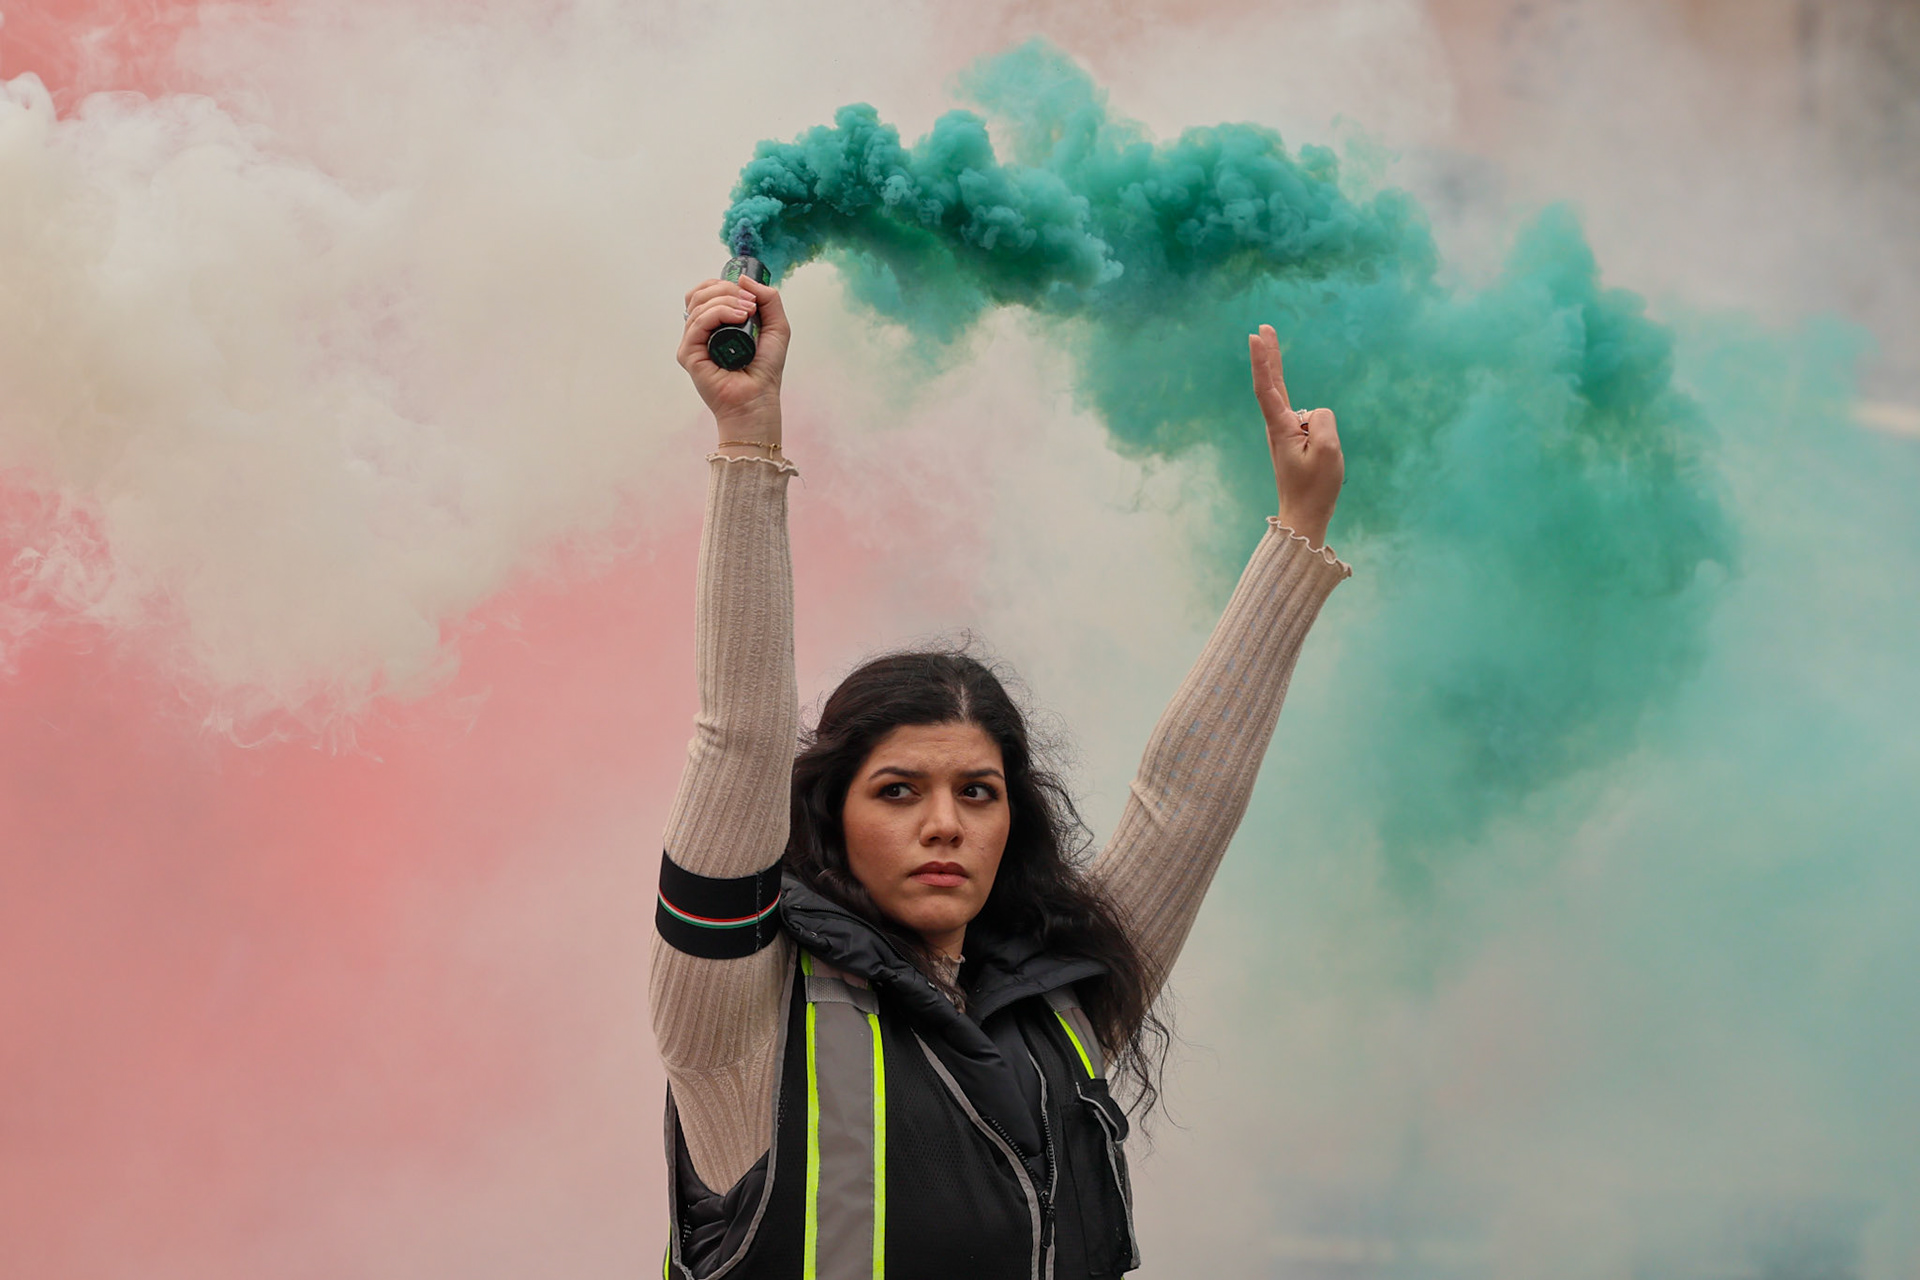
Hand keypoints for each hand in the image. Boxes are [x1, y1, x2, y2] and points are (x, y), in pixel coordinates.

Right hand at [677, 275, 790, 444]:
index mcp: (714, 324)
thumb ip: (768, 299)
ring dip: (727, 300)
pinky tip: (739, 318)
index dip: (723, 285)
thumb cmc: (765, 369)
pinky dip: (719, 313)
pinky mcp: (688, 355)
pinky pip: (698, 323)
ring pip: (700, 305)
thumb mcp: (777, 327)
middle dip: (727, 289)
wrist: (758, 399)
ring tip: (748, 312)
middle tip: (751, 302)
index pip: (706, 292)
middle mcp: (700, 332)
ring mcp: (692, 343)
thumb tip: (742, 278)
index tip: (749, 294)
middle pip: (700, 294)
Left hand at [1249, 324, 1342, 545]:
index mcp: (1281, 428)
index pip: (1268, 388)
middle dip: (1269, 354)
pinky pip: (1302, 416)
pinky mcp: (1294, 441)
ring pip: (1294, 403)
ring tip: (1294, 402)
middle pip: (1272, 384)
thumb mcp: (1328, 451)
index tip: (1256, 337)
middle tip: (1262, 328)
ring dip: (1289, 385)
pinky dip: (1313, 417)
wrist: (1304, 516)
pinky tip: (1319, 441)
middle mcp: (1278, 427)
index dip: (1263, 360)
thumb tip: (1314, 413)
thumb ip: (1322, 421)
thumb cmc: (1316, 488)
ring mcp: (1285, 433)